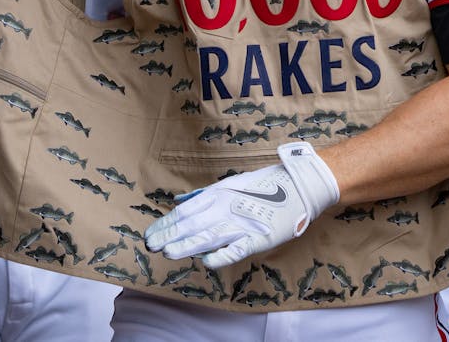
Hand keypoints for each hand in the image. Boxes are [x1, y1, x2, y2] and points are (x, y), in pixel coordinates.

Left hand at [144, 142, 338, 267]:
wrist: (298, 187)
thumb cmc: (262, 187)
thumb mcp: (230, 185)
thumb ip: (202, 196)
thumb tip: (178, 202)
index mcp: (219, 194)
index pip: (187, 211)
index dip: (167, 223)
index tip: (150, 235)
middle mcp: (227, 208)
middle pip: (194, 223)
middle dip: (171, 235)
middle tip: (151, 244)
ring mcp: (242, 223)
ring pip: (210, 236)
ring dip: (189, 245)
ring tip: (169, 252)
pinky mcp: (258, 237)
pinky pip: (236, 248)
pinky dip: (222, 255)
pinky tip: (206, 261)